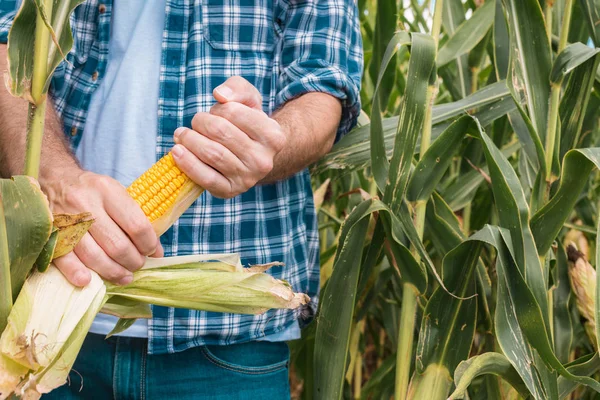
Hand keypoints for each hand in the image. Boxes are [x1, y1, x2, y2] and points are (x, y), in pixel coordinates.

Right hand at [42, 169, 162, 286]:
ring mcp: (66, 220)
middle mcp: (86, 204)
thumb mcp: (118, 195)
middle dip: (132, 261)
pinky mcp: (50, 233)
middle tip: (137, 265)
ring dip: (113, 272)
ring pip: (93, 256)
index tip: (151, 251)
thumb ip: (138, 220)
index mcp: (107, 190)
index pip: (136, 225)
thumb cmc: (94, 191)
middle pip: (116, 244)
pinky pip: (64, 259)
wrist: (56, 179)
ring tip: (124, 276)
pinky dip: (77, 272)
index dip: (148, 244)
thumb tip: (157, 252)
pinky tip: (88, 281)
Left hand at [171, 76, 286, 197]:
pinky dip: (187, 163)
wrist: (252, 157)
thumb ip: (236, 88)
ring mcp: (247, 179)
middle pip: (220, 132)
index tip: (216, 112)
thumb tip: (220, 95)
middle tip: (196, 122)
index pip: (233, 112)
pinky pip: (205, 178)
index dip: (218, 108)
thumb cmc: (247, 123)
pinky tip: (177, 151)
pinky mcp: (229, 191)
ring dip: (189, 140)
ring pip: (211, 154)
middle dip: (200, 122)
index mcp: (273, 136)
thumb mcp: (248, 99)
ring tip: (182, 135)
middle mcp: (263, 160)